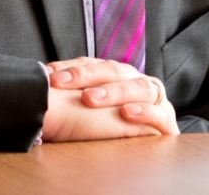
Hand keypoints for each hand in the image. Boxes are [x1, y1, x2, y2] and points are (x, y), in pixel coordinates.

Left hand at [42, 57, 178, 140]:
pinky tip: (127, 113)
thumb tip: (41, 76)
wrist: (147, 145)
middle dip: (86, 76)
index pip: (93, 64)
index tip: (49, 76)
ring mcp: (153, 99)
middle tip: (62, 84)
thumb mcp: (90, 107)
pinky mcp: (167, 121)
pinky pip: (159, 113)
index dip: (71, 68)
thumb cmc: (111, 124)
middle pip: (112, 70)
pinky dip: (144, 112)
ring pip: (136, 86)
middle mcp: (135, 80)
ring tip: (91, 99)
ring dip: (113, 92)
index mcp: (117, 73)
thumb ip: (74, 90)